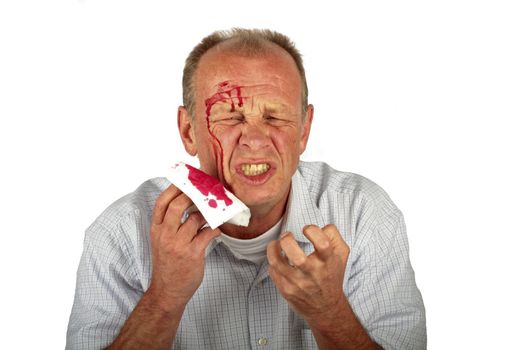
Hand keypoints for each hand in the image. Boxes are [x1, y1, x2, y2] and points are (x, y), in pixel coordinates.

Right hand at [148, 185, 219, 310]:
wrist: (167, 291)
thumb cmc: (168, 264)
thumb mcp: (161, 241)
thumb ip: (171, 224)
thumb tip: (190, 203)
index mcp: (156, 229)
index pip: (161, 203)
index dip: (173, 188)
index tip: (186, 180)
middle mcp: (165, 235)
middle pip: (177, 206)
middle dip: (192, 195)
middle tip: (204, 192)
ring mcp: (178, 245)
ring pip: (195, 219)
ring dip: (207, 214)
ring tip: (213, 215)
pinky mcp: (192, 254)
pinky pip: (207, 234)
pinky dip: (215, 230)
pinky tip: (217, 231)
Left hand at [267, 224, 349, 327]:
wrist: (326, 307)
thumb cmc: (332, 275)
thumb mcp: (341, 254)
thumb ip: (333, 235)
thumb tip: (320, 226)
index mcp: (328, 262)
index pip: (323, 244)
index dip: (312, 231)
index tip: (306, 229)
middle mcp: (313, 274)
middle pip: (297, 258)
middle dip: (287, 241)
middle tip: (287, 236)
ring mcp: (298, 284)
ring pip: (278, 264)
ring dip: (273, 249)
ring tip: (276, 244)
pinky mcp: (286, 290)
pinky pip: (273, 272)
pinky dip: (273, 261)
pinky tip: (277, 258)